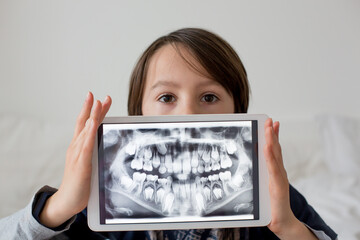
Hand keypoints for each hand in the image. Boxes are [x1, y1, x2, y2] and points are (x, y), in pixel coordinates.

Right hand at [39, 92, 111, 227]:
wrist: (67, 201)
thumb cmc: (80, 183)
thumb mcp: (89, 163)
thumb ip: (95, 151)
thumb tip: (107, 142)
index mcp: (79, 146)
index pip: (86, 125)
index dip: (92, 111)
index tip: (100, 99)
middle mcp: (76, 147)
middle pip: (85, 123)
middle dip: (92, 108)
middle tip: (99, 95)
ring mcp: (77, 154)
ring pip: (86, 131)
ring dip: (92, 116)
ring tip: (97, 102)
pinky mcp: (80, 164)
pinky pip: (86, 146)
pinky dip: (90, 133)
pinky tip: (93, 124)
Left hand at [264, 118, 316, 238]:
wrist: (281, 222)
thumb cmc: (271, 206)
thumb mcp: (263, 187)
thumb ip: (259, 177)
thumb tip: (250, 168)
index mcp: (275, 171)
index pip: (274, 151)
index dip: (273, 136)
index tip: (271, 124)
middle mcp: (279, 172)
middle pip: (276, 149)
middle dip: (273, 133)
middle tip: (270, 120)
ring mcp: (279, 178)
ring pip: (275, 155)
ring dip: (271, 140)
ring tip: (269, 127)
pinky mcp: (278, 185)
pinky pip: (272, 168)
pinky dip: (270, 157)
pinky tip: (266, 146)